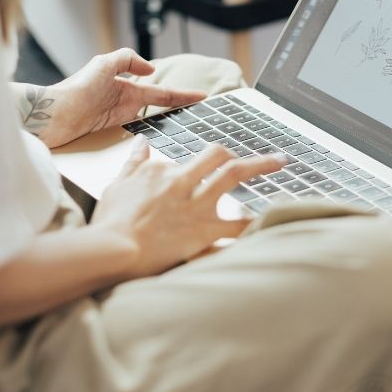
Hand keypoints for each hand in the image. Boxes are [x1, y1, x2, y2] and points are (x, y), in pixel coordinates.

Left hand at [32, 48, 205, 146]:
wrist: (51, 116)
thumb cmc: (75, 90)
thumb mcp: (103, 64)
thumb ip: (127, 59)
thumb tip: (151, 70)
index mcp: (126, 88)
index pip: (162, 92)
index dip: (182, 95)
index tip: (202, 97)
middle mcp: (124, 104)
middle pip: (159, 107)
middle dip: (179, 110)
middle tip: (202, 116)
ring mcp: (118, 121)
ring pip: (150, 123)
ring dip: (168, 126)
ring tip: (189, 131)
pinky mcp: (110, 136)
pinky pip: (136, 137)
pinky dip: (150, 139)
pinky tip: (161, 146)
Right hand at [91, 136, 286, 277]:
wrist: (112, 249)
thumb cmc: (110, 222)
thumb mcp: (117, 185)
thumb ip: (134, 163)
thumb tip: (142, 143)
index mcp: (161, 170)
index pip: (186, 161)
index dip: (194, 170)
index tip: (198, 181)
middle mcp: (182, 180)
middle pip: (217, 155)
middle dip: (237, 152)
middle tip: (262, 156)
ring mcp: (196, 203)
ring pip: (233, 174)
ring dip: (260, 164)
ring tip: (280, 162)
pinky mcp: (204, 228)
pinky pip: (237, 224)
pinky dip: (254, 222)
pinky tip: (270, 219)